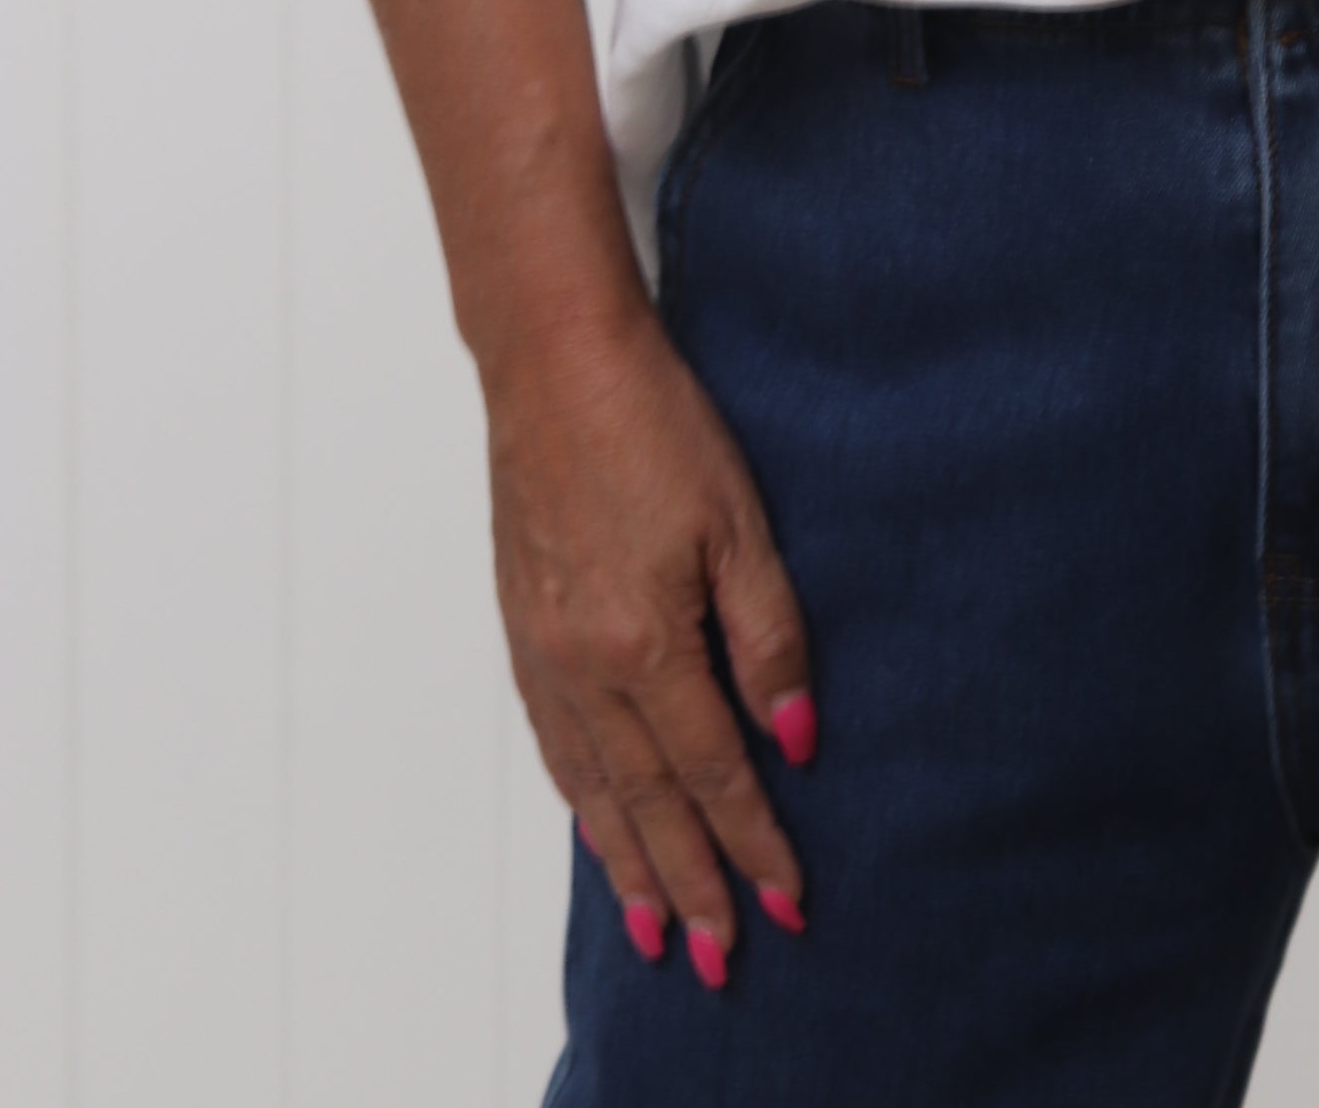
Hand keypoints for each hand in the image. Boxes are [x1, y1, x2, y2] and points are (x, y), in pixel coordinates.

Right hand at [487, 303, 817, 990]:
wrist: (552, 360)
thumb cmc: (657, 421)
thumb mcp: (740, 520)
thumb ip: (770, 637)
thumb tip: (796, 741)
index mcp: (646, 644)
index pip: (712, 773)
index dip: (752, 842)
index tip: (787, 902)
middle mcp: (585, 666)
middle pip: (646, 802)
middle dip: (687, 884)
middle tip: (717, 957)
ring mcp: (543, 649)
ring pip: (591, 786)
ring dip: (626, 860)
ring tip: (652, 925)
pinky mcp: (522, 625)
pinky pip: (553, 742)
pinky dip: (578, 799)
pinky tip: (596, 822)